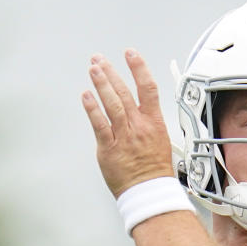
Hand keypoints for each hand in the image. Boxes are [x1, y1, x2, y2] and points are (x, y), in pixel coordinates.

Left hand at [82, 49, 174, 196]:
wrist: (149, 191)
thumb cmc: (154, 170)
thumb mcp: (160, 139)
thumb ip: (146, 122)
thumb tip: (139, 110)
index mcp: (153, 122)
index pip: (148, 88)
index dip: (139, 68)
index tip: (131, 54)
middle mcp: (138, 126)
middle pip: (125, 92)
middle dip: (112, 72)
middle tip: (100, 60)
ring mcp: (124, 136)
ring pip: (113, 104)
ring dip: (102, 84)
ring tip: (94, 69)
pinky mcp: (109, 148)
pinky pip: (100, 125)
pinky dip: (92, 109)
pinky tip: (86, 96)